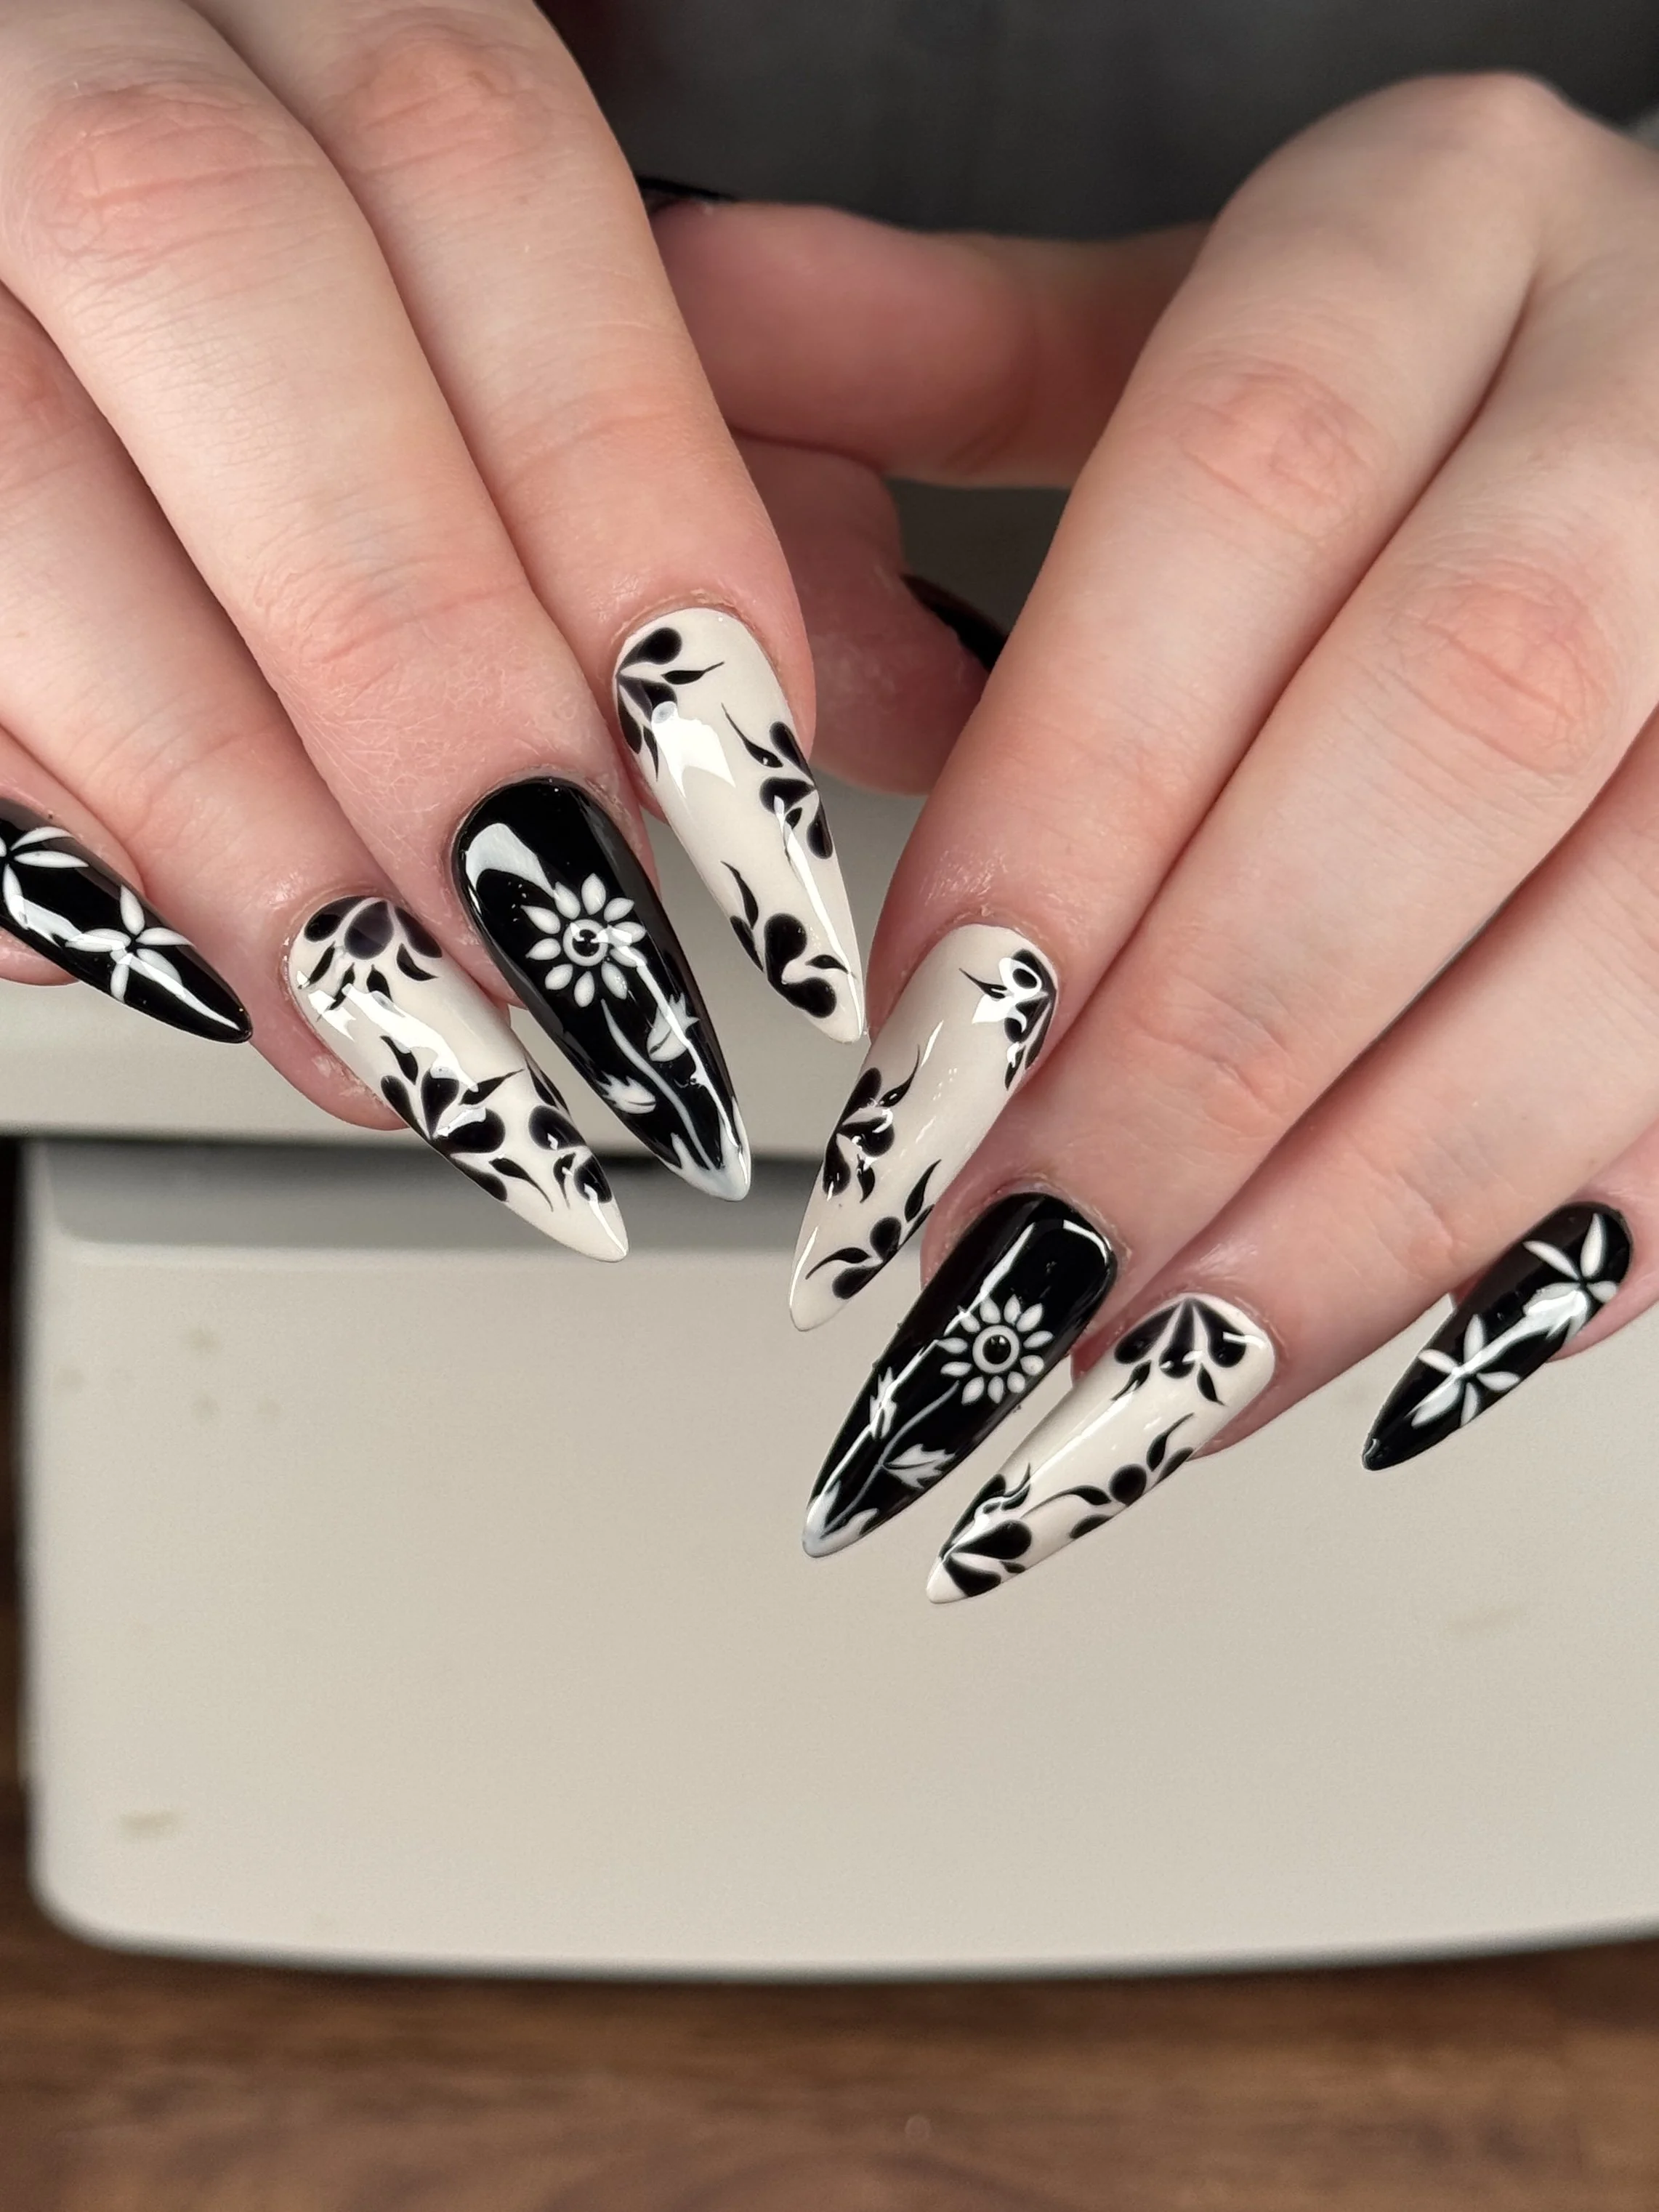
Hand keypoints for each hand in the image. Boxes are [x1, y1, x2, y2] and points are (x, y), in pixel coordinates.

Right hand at [0, 0, 905, 1249]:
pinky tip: (206, 980)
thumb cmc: (320, 323)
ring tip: (420, 1046)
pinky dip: (49, 845)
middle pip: (208, 273)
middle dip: (412, 653)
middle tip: (578, 942)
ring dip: (230, 814)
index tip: (745, 771)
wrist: (33, 239)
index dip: (620, 483)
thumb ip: (735, 476)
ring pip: (1, 484)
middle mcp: (60, 61)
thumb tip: (919, 701)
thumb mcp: (552, 346)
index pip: (468, 158)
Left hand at [659, 74, 1658, 1585]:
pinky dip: (1566, 1243)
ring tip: (1142, 1385)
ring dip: (1366, 1205)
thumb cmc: (1392, 365)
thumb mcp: (1150, 312)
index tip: (916, 1055)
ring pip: (1625, 936)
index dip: (1075, 801)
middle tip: (1001, 1272)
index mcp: (1440, 227)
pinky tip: (1381, 1359)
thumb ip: (921, 367)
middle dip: (1205, 1050)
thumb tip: (682, 391)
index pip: (1247, 489)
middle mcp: (1653, 391)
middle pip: (1451, 729)